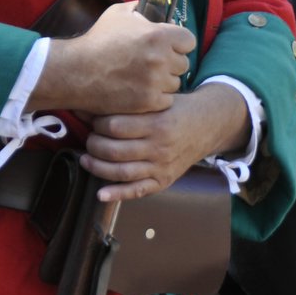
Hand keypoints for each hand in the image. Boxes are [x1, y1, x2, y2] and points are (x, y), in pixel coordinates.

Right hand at [31, 1, 195, 115]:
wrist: (75, 71)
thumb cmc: (96, 41)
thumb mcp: (118, 14)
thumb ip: (140, 8)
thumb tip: (153, 3)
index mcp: (158, 35)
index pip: (189, 41)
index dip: (179, 44)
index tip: (169, 47)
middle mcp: (160, 58)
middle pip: (183, 63)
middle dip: (171, 63)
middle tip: (152, 64)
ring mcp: (155, 82)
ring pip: (175, 83)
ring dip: (164, 82)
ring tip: (143, 77)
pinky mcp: (148, 101)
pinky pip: (166, 100)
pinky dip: (156, 98)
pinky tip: (141, 90)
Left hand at [82, 83, 247, 201]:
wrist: (208, 125)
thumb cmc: (177, 109)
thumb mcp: (158, 100)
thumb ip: (129, 105)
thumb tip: (87, 108)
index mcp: (158, 123)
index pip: (114, 126)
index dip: (96, 123)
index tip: (93, 120)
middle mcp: (160, 146)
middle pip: (114, 150)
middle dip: (93, 145)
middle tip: (89, 138)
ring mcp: (163, 166)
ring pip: (121, 172)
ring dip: (97, 167)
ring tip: (87, 158)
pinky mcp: (165, 180)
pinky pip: (138, 191)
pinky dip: (118, 194)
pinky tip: (101, 194)